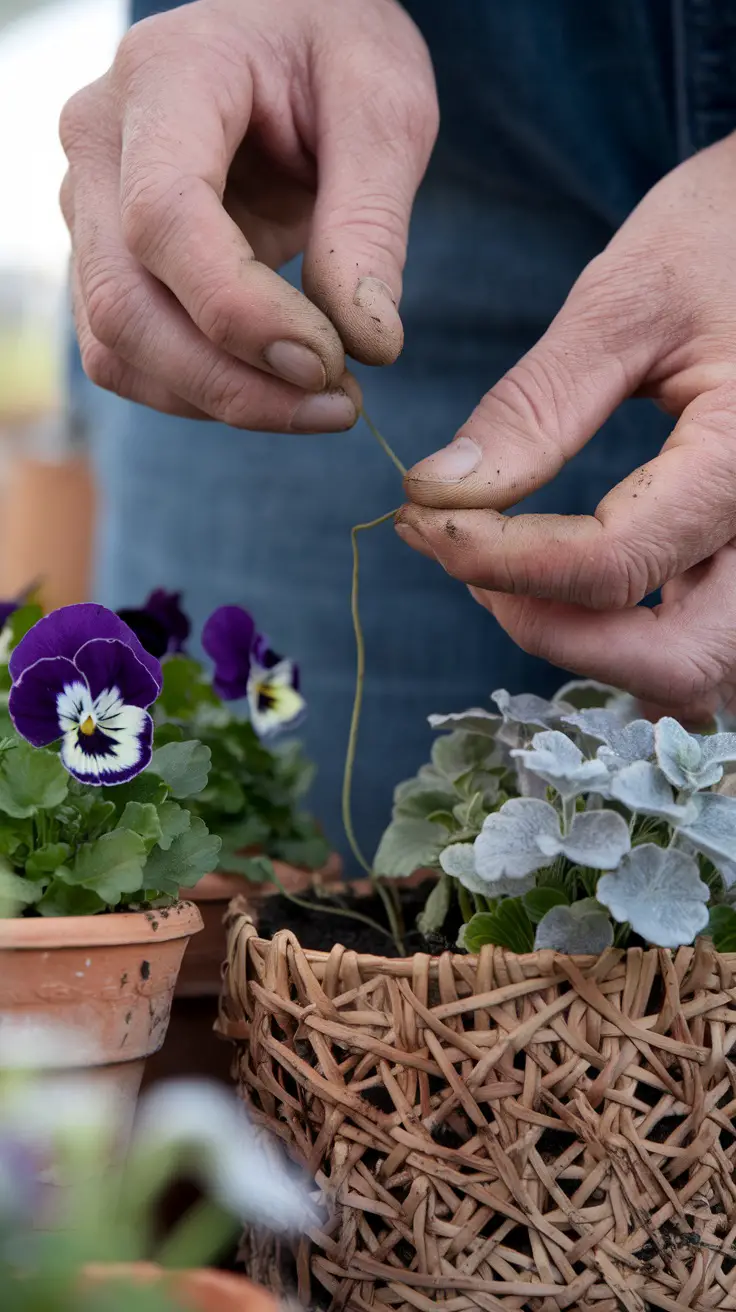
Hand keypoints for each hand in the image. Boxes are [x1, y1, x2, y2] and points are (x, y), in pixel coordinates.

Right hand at [60, 0, 436, 430]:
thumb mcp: (385, 110)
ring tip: (323, 402)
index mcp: (166, 76)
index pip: (165, 217)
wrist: (290, 37)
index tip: (330, 362)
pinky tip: (279, 387)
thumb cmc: (339, 54)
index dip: (241, 312)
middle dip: (232, 382)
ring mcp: (88, 206)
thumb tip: (368, 345)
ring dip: (219, 400)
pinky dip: (203, 391)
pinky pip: (132, 355)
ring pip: (118, 346)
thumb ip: (372, 223)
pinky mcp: (107, 260)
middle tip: (339, 405)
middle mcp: (100, 142)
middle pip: (126, 302)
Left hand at [397, 132, 735, 722]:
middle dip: (556, 634)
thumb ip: (536, 408)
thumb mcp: (627, 300)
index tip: (422, 520)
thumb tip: (437, 493)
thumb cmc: (729, 230)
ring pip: (700, 669)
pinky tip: (573, 586)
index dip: (500, 560)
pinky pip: (708, 637)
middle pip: (679, 661)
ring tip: (512, 576)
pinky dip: (638, 638)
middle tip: (469, 567)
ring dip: (599, 650)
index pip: (615, 566)